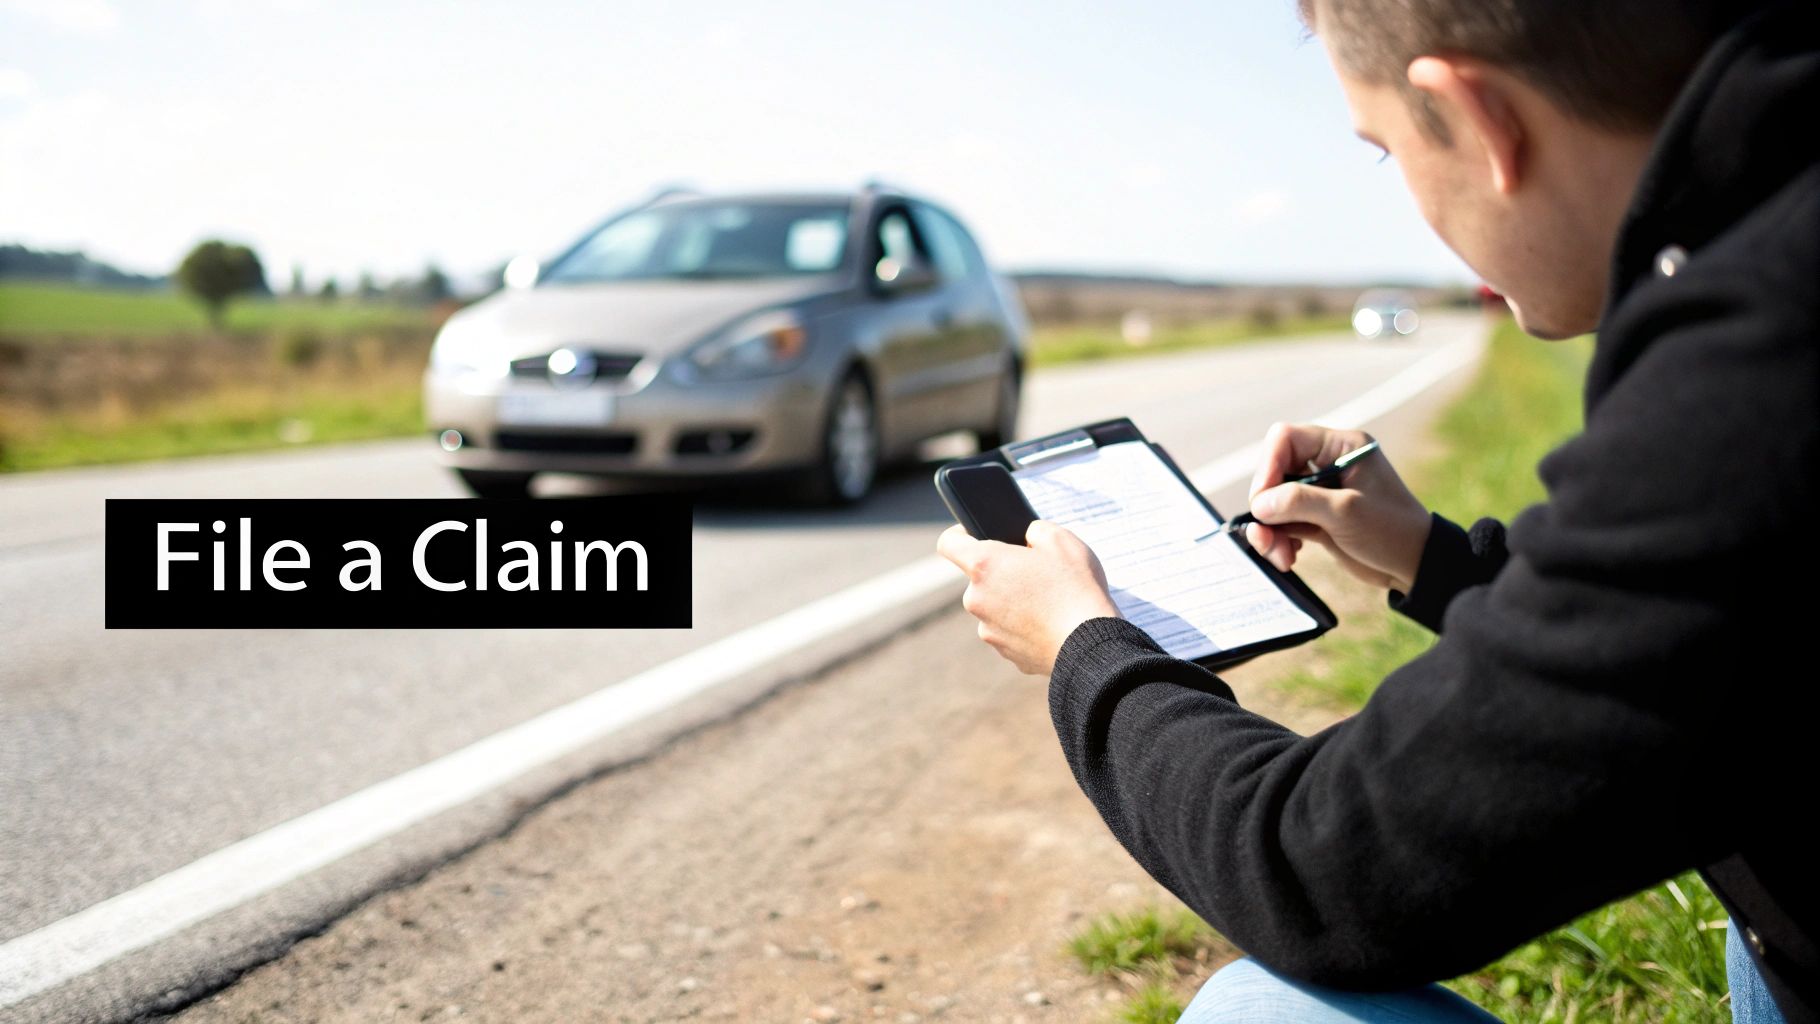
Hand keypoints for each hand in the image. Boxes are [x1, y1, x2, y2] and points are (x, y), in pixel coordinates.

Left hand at [936, 519, 1121, 675]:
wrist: (1089, 645)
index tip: (974, 534)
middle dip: (1002, 572)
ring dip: (1013, 600)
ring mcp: (988, 629)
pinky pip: (1010, 630)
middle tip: (1035, 571)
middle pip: (979, 578)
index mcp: (984, 566)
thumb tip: (1027, 538)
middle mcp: (977, 599)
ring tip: (1048, 600)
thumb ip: (1034, 530)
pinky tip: (1050, 622)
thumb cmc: (1075, 588)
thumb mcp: (1061, 540)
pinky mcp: (1005, 652)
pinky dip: (1024, 625)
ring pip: (995, 606)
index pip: (949, 543)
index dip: (960, 534)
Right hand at [1244, 422, 1432, 593]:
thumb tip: (1259, 505)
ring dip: (1270, 530)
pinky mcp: (1317, 518)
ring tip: (1278, 554)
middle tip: (1266, 535)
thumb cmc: (1391, 530)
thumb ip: (1298, 502)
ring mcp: (1320, 492)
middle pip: (1275, 472)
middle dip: (1266, 506)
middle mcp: (1327, 464)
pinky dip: (1279, 539)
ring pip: (1274, 502)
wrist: (1415, 565)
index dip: (1268, 466)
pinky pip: (1283, 523)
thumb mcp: (1345, 512)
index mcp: (1340, 447)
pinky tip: (1289, 557)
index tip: (1262, 500)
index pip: (1285, 439)